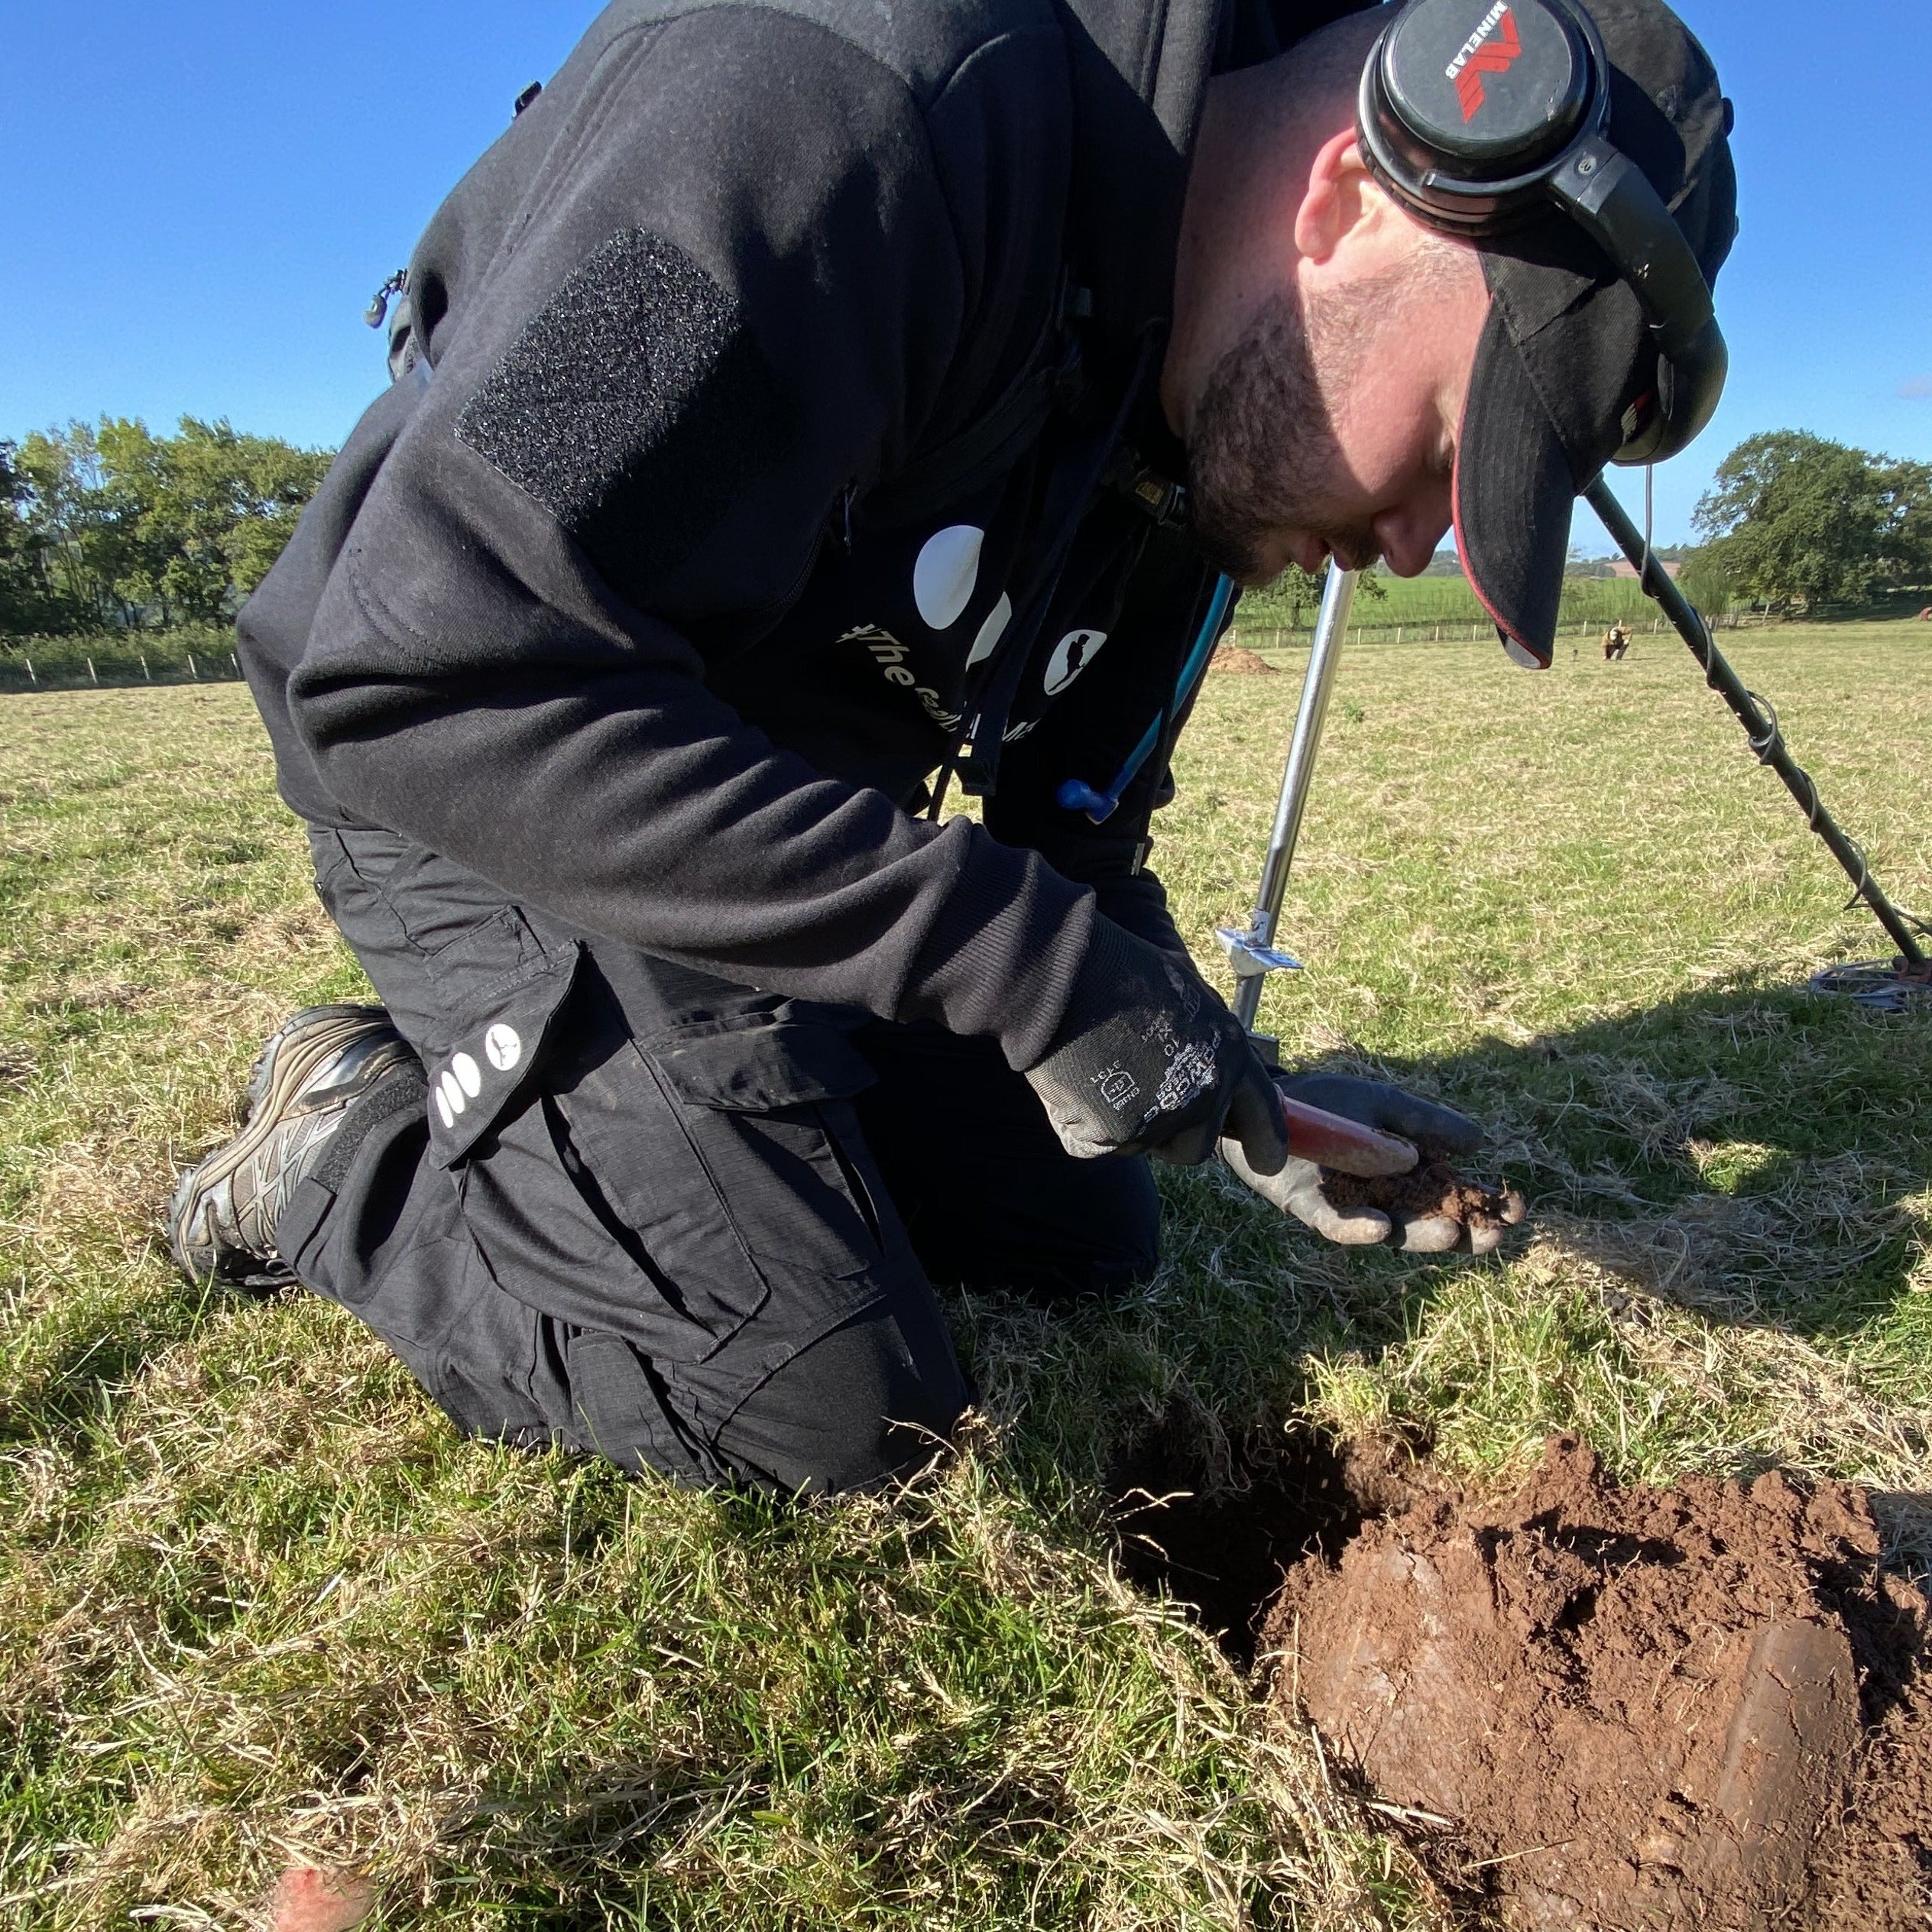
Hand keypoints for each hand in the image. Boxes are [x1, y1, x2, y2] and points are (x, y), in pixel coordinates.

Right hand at [1024, 921, 1288, 1175]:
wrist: (1063, 975)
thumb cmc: (1122, 972)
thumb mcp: (1187, 993)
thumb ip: (1210, 1039)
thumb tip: (1222, 1071)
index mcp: (1230, 1056)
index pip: (1264, 1118)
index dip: (1267, 1145)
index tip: (1267, 1162)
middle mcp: (1204, 1094)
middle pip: (1196, 1148)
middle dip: (1175, 1137)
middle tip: (1143, 1102)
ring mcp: (1158, 1119)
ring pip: (1143, 1146)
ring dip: (1125, 1125)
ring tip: (1101, 1073)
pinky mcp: (1111, 1135)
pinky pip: (1096, 1145)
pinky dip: (1080, 1123)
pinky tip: (1073, 1082)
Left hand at [1223, 1073, 1516, 1253]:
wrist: (1269, 1096)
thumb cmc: (1328, 1103)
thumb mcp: (1386, 1105)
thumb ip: (1427, 1123)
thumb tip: (1479, 1142)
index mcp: (1405, 1177)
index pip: (1453, 1201)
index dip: (1485, 1209)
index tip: (1517, 1210)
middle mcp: (1380, 1199)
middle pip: (1428, 1227)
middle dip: (1463, 1235)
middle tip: (1495, 1236)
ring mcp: (1345, 1206)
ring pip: (1388, 1232)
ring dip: (1419, 1236)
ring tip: (1451, 1233)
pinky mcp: (1307, 1206)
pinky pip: (1334, 1224)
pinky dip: (1356, 1228)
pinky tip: (1380, 1226)